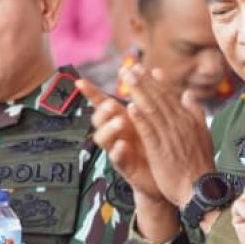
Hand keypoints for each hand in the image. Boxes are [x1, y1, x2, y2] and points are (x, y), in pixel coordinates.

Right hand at [77, 78, 162, 202]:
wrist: (164, 173)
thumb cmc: (155, 141)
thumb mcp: (155, 115)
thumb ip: (152, 94)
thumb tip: (154, 70)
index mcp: (121, 117)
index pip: (102, 102)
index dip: (90, 93)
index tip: (80, 82)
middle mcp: (116, 132)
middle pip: (99, 119)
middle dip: (103, 111)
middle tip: (112, 105)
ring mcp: (117, 149)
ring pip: (103, 138)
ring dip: (109, 129)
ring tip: (120, 123)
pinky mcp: (124, 165)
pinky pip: (117, 158)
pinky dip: (119, 151)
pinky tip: (124, 145)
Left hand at [122, 64, 215, 206]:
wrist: (201, 189)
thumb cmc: (200, 164)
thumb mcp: (202, 134)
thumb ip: (195, 113)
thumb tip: (189, 95)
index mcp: (187, 119)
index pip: (168, 96)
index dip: (153, 82)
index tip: (140, 69)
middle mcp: (179, 124)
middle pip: (158, 98)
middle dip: (142, 81)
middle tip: (128, 67)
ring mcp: (170, 137)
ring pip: (153, 110)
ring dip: (139, 93)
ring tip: (127, 79)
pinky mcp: (162, 151)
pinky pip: (150, 132)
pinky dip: (141, 119)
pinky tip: (130, 108)